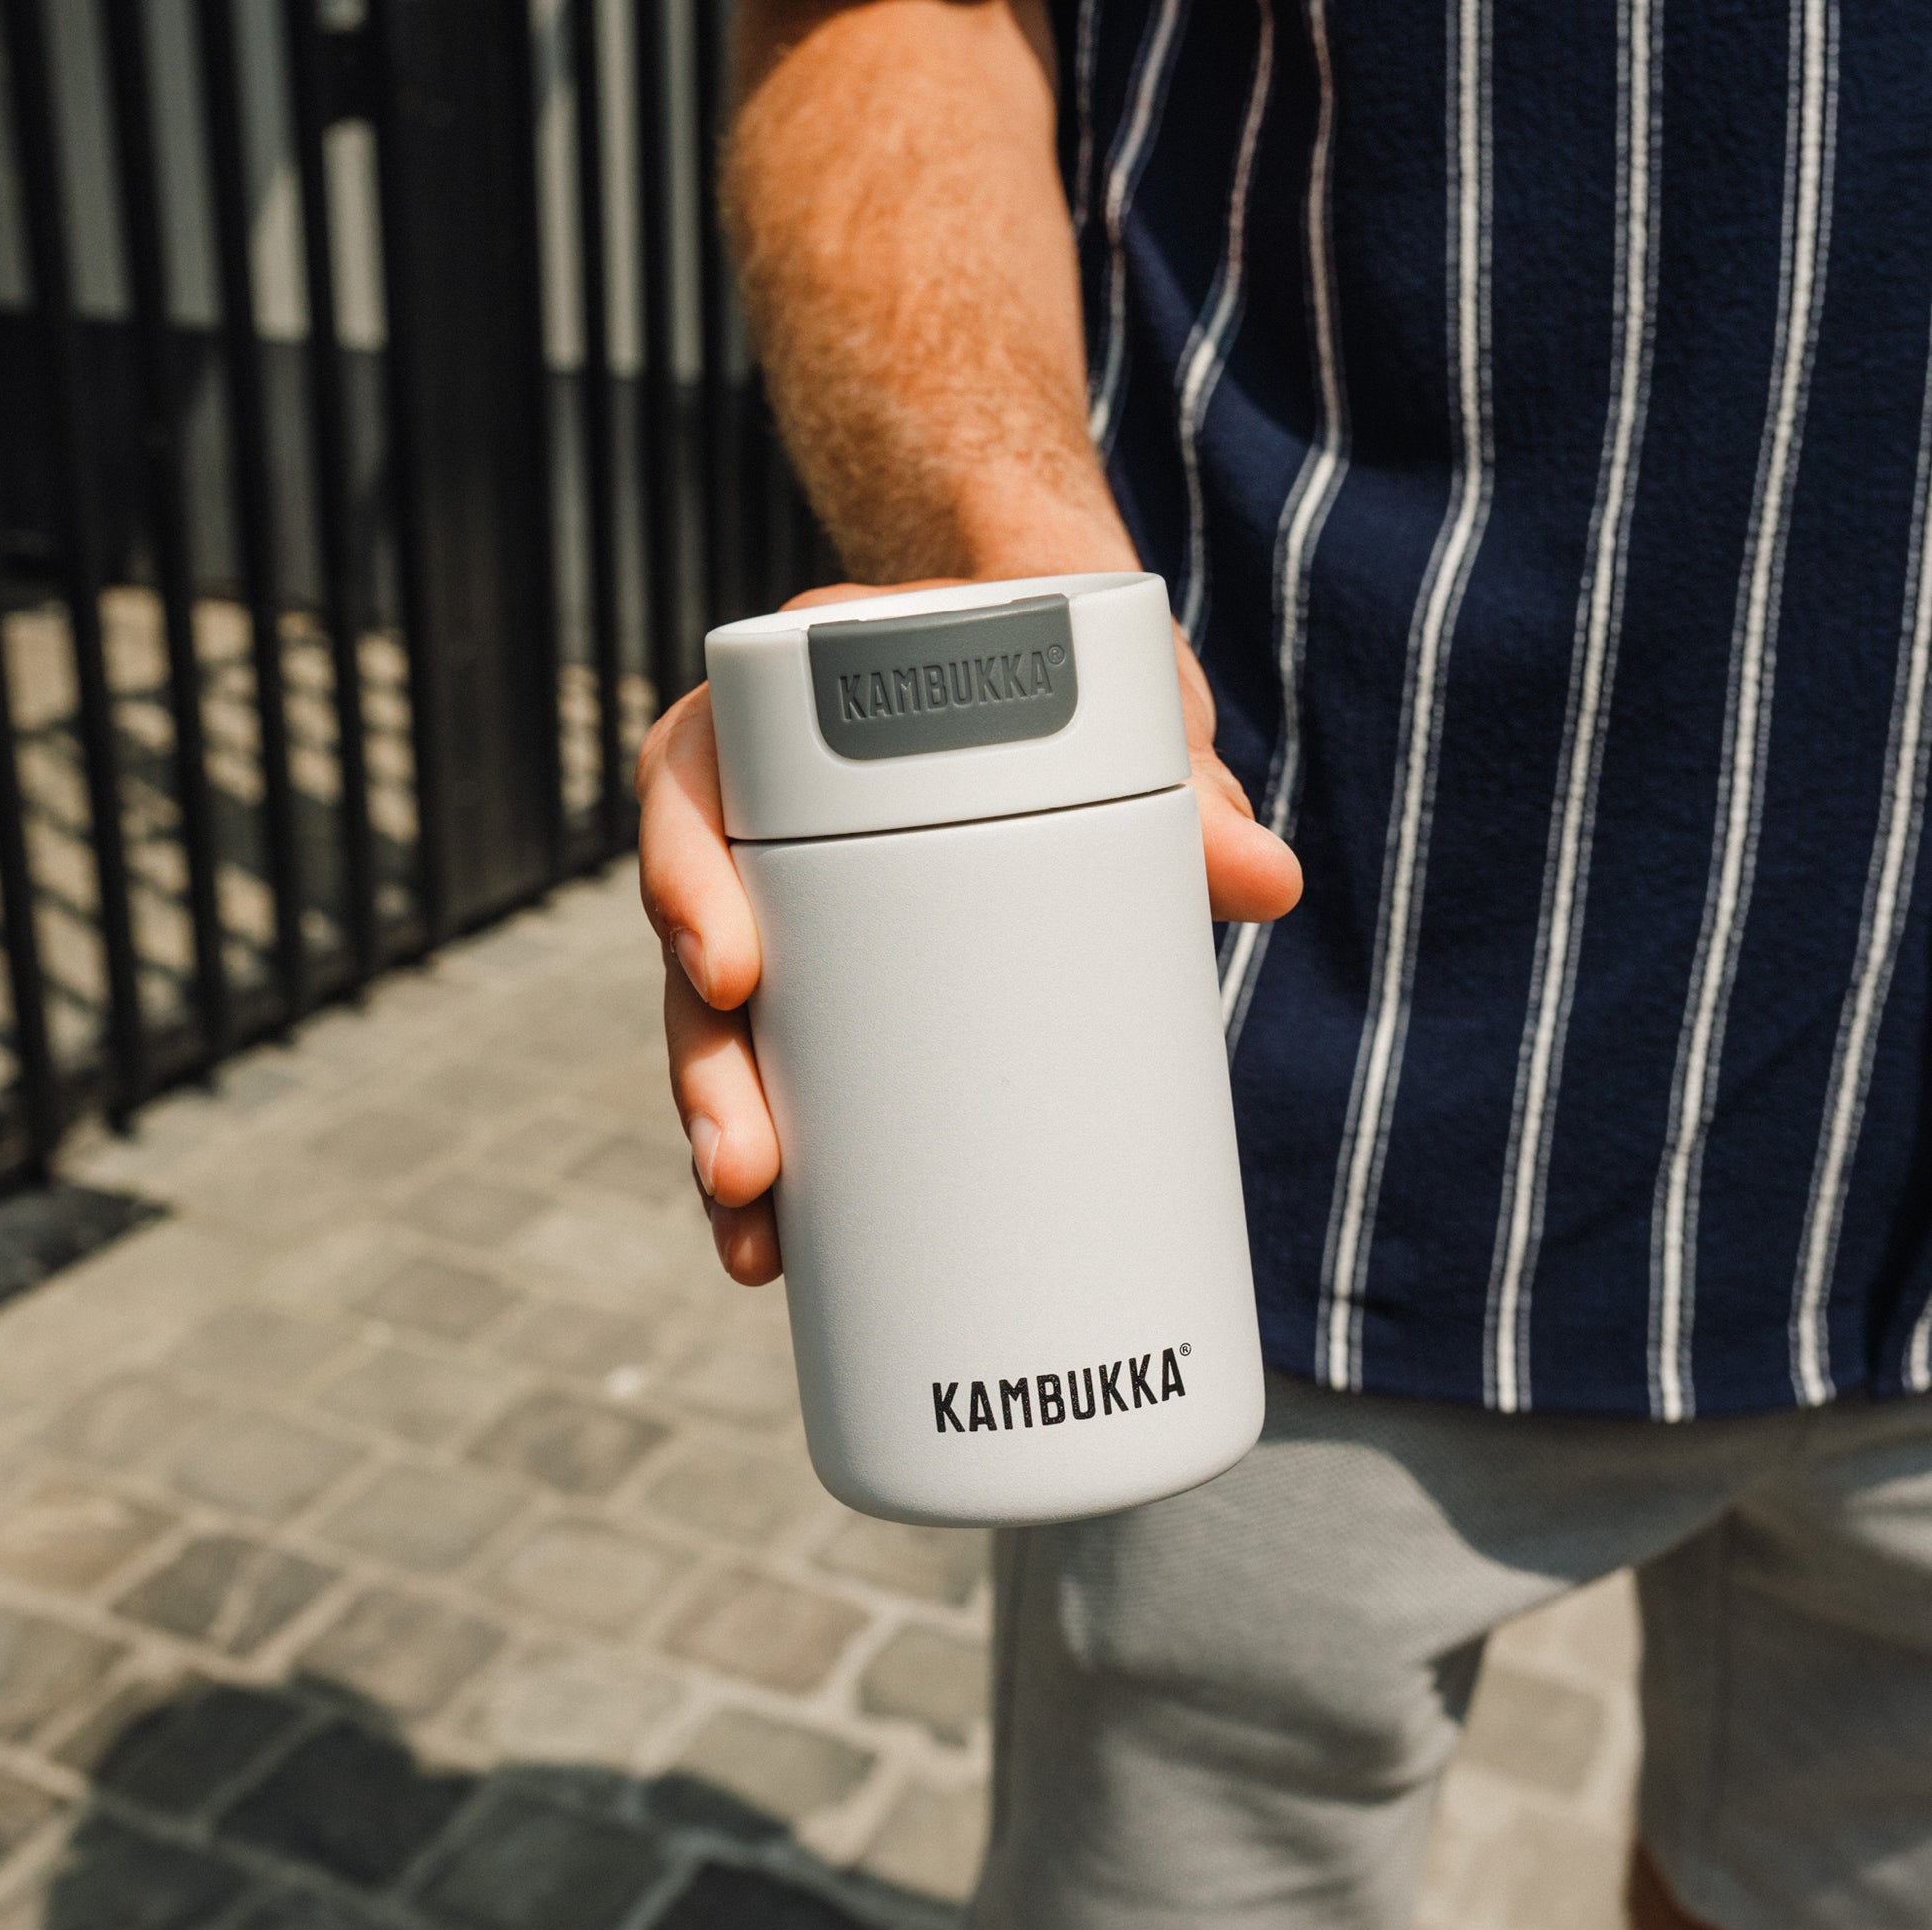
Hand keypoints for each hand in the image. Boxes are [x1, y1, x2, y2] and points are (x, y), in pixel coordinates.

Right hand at [635, 581, 1302, 1285]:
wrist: (1059, 659)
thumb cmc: (1063, 666)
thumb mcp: (1117, 700)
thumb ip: (1183, 782)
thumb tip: (1274, 882)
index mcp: (785, 711)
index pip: (688, 786)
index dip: (684, 884)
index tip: (731, 973)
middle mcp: (760, 812)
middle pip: (691, 944)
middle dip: (707, 1068)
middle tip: (748, 1165)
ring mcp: (786, 900)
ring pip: (716, 1021)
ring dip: (721, 1133)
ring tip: (755, 1239)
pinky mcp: (826, 967)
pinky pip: (773, 1052)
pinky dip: (774, 1143)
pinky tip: (778, 1238)